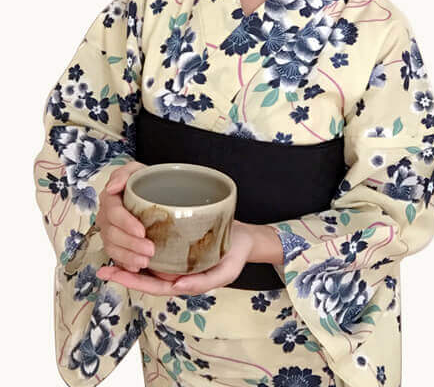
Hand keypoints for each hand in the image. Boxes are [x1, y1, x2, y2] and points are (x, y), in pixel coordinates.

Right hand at [95, 160, 154, 272]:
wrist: (151, 191)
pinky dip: (125, 264)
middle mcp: (106, 217)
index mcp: (110, 199)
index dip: (126, 223)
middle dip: (131, 244)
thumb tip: (112, 188)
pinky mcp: (116, 245)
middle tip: (150, 250)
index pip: (113, 213)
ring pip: (113, 248)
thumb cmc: (143, 180)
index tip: (142, 231)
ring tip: (146, 261)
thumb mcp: (136, 170)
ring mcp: (109, 233)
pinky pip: (116, 258)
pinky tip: (137, 267)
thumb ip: (123, 174)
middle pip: (112, 234)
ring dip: (128, 257)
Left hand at [95, 219, 255, 295]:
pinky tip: (131, 232)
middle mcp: (175, 270)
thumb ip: (202, 282)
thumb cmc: (235, 256)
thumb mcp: (224, 273)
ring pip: (148, 261)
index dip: (130, 281)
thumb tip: (176, 285)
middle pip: (144, 275)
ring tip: (111, 250)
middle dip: (123, 273)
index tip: (111, 274)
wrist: (246, 238)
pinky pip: (157, 245)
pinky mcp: (178, 242)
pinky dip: (141, 242)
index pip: (151, 285)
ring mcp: (176, 257)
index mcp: (182, 280)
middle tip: (102, 269)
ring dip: (129, 258)